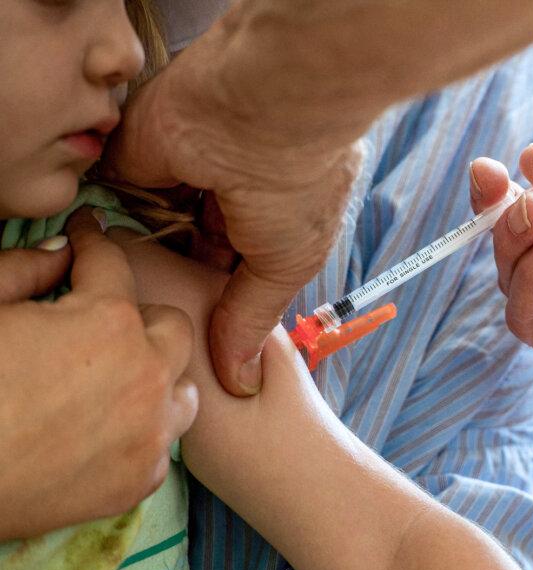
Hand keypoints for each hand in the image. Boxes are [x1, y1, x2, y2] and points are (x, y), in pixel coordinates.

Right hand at [0, 209, 197, 540]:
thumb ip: (23, 270)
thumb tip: (58, 251)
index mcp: (107, 323)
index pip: (114, 262)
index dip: (93, 241)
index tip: (86, 233)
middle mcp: (146, 375)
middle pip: (171, 326)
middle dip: (137, 316)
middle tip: (95, 320)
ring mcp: (150, 432)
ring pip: (181, 387)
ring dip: (155, 376)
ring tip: (113, 378)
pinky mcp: (141, 480)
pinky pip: (163, 442)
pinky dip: (142, 430)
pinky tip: (106, 429)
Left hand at [102, 32, 362, 396]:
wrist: (265, 108)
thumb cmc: (298, 186)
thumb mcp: (285, 266)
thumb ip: (251, 318)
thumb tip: (243, 382)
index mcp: (274, 215)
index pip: (239, 262)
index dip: (221, 297)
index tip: (203, 335)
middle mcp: (230, 193)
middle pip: (195, 246)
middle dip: (185, 281)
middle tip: (166, 324)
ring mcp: (185, 171)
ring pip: (158, 223)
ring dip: (152, 252)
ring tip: (140, 295)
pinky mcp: (140, 152)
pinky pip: (121, 194)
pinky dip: (120, 221)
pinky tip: (117, 252)